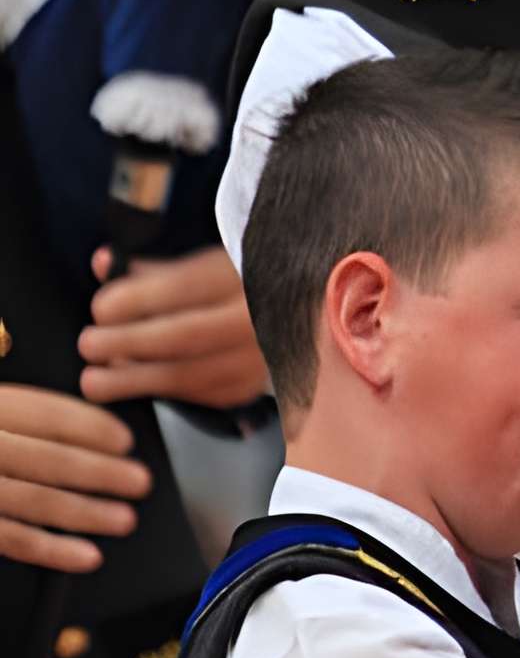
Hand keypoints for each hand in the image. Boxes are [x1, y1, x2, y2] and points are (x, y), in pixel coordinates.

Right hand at [0, 384, 151, 571]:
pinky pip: (11, 539)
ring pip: (32, 500)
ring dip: (83, 513)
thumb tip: (107, 388)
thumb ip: (31, 403)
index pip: (44, 414)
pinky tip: (87, 556)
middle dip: (99, 472)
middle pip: (45, 458)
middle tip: (140, 482)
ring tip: (123, 520)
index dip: (89, 426)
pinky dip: (52, 550)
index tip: (125, 440)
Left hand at [78, 245, 270, 410]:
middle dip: (128, 343)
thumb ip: (151, 269)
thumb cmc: (236, 284)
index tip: (101, 308)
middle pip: (184, 335)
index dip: (136, 300)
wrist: (292, 313)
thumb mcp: (201, 265)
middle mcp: (256, 317)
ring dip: (134, 380)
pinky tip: (134, 384)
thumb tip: (104, 263)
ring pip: (189, 375)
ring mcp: (257, 357)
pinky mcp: (247, 387)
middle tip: (89, 345)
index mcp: (244, 275)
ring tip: (96, 381)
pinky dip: (160, 391)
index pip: (182, 288)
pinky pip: (196, 395)